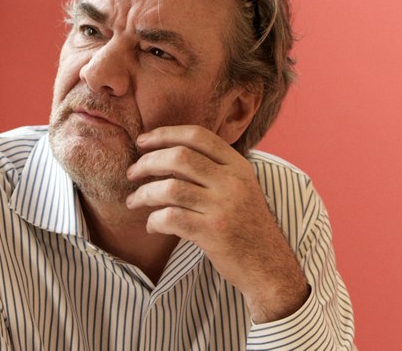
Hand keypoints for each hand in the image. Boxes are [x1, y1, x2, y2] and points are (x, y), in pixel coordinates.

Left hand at [125, 125, 308, 322]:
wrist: (269, 267)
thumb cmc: (246, 226)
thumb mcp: (241, 188)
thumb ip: (214, 169)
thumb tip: (168, 153)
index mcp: (238, 166)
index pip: (198, 136)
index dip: (165, 134)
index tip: (142, 142)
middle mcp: (232, 182)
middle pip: (179, 157)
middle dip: (147, 162)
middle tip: (132, 173)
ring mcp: (223, 207)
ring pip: (169, 188)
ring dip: (143, 194)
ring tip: (134, 201)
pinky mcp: (213, 233)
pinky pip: (170, 218)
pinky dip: (154, 221)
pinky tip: (152, 226)